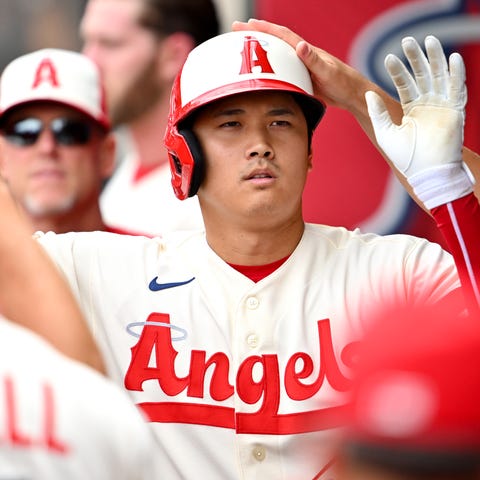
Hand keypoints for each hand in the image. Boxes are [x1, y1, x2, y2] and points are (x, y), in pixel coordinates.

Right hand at [232, 19, 372, 113]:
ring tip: (243, 53)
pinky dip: (270, 73)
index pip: (282, 36)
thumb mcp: (328, 71)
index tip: (247, 24)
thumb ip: (314, 59)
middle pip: (275, 43)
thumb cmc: (344, 83)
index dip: (264, 29)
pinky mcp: (302, 80)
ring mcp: (301, 69)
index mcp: (306, 52)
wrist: (353, 96)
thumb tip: (300, 45)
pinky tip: (262, 79)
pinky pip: (282, 74)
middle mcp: (302, 57)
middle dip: (256, 36)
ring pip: (276, 59)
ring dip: (261, 54)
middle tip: (237, 32)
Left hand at [365, 35, 471, 208]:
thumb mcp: (386, 133)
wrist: (427, 173)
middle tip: (408, 40)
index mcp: (411, 109)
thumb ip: (377, 113)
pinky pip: (457, 88)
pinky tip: (452, 58)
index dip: (398, 71)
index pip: (405, 84)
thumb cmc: (406, 158)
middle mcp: (427, 105)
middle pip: (422, 75)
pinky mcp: (455, 111)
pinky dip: (456, 73)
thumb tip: (367, 93)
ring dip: (435, 59)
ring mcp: (442, 106)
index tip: (388, 58)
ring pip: (439, 76)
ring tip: (429, 40)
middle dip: (416, 58)